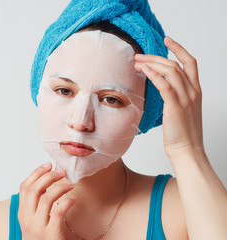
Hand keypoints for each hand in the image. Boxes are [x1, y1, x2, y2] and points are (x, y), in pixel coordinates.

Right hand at [18, 162, 75, 239]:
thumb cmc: (43, 238)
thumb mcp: (35, 220)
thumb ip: (38, 202)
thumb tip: (47, 179)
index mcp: (22, 213)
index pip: (24, 187)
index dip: (36, 173)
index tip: (48, 165)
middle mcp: (27, 219)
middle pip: (34, 189)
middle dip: (48, 176)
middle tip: (61, 171)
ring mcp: (38, 227)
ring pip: (46, 198)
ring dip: (60, 187)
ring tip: (70, 184)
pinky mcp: (51, 234)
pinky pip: (58, 212)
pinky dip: (67, 202)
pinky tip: (73, 199)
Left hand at [134, 36, 204, 158]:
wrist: (187, 150)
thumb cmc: (182, 133)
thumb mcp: (181, 110)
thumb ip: (174, 96)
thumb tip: (159, 86)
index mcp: (196, 91)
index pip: (190, 63)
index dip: (179, 49)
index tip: (167, 40)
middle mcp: (193, 92)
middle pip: (175, 64)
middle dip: (156, 56)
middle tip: (140, 55)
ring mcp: (186, 98)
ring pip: (170, 71)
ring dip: (151, 63)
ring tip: (137, 62)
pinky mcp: (176, 106)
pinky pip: (164, 85)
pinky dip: (154, 75)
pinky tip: (144, 70)